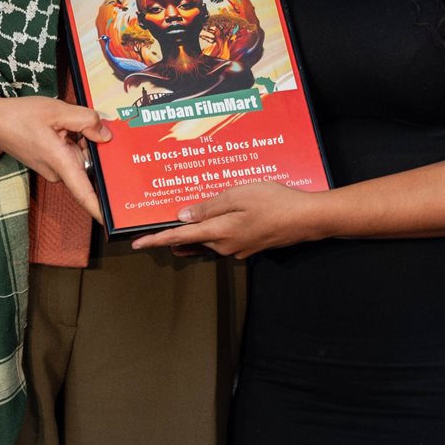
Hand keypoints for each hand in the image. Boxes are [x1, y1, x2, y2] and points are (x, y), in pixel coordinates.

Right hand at [0, 95, 111, 222]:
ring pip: (79, 158)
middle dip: (94, 147)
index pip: (84, 193)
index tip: (113, 220)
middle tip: (87, 125)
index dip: (100, 208)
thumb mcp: (57, 110)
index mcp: (60, 162)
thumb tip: (105, 136)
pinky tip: (63, 127)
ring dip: (81, 141)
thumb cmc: (20, 116)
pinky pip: (69, 156)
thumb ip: (85, 121)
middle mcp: (57, 172)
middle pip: (88, 165)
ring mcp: (52, 170)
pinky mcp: (49, 164)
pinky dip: (72, 141)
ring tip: (66, 123)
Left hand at [130, 181, 323, 258]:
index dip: (156, 240)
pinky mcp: (250, 246)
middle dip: (176, 233)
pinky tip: (218, 221)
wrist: (307, 219)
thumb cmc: (274, 202)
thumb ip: (209, 207)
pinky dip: (215, 232)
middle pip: (193, 240)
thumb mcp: (238, 195)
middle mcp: (226, 246)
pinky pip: (224, 240)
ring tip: (181, 226)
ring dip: (195, 234)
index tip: (137, 244)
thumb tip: (183, 217)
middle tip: (158, 226)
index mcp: (219, 232)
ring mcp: (239, 249)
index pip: (180, 237)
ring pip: (208, 241)